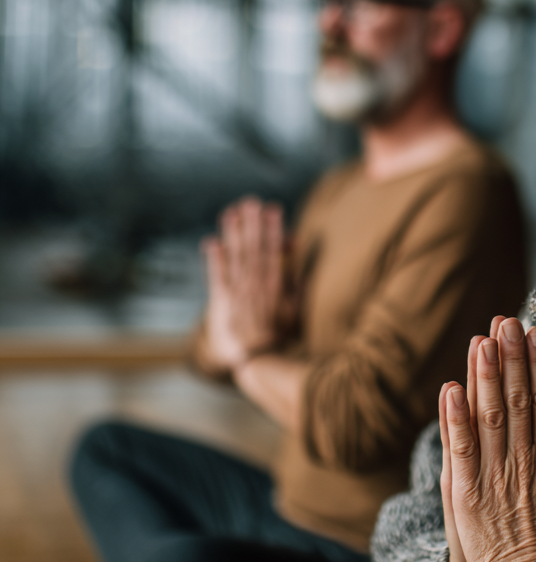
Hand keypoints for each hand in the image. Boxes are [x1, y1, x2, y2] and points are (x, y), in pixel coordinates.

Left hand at [201, 198, 285, 372]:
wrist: (256, 360)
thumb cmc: (278, 332)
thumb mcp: (295, 305)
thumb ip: (296, 276)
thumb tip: (298, 247)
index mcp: (276, 286)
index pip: (274, 252)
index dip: (273, 229)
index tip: (273, 209)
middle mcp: (256, 287)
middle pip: (254, 250)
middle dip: (252, 225)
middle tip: (250, 201)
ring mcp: (238, 294)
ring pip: (236, 259)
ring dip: (233, 235)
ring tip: (231, 213)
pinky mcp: (221, 303)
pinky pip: (217, 278)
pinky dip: (214, 260)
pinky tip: (211, 242)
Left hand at [439, 317, 535, 561]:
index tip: (534, 331)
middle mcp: (521, 460)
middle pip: (514, 400)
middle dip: (510, 358)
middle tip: (506, 321)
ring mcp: (492, 476)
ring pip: (488, 418)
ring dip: (483, 377)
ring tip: (481, 341)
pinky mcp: (465, 494)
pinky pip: (460, 450)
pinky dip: (454, 419)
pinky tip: (450, 389)